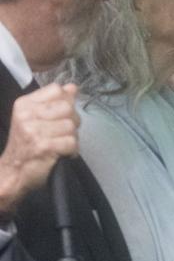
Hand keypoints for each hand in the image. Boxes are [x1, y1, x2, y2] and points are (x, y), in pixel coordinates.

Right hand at [0, 84, 79, 219]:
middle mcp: (27, 115)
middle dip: (71, 121)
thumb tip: (72, 87)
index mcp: (24, 104)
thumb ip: (55, 102)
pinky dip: (71, 150)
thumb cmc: (27, 145)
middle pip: (68, 107)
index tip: (59, 116)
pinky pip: (72, 142)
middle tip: (61, 134)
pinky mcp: (43, 146)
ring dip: (71, 138)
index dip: (66, 102)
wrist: (13, 173)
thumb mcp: (36, 118)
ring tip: (59, 144)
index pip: (57, 90)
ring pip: (71, 126)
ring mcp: (34, 131)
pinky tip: (61, 153)